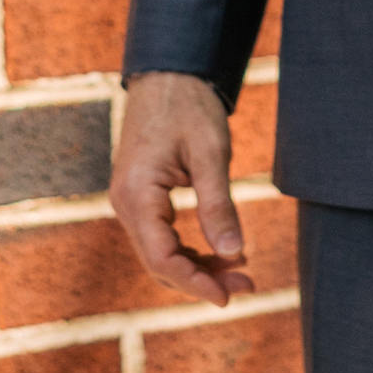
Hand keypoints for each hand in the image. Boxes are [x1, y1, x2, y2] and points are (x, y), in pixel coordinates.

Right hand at [110, 72, 254, 307]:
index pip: (162, 258)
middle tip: (248, 284)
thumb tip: (233, 253)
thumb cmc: (188, 106)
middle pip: (161, 264)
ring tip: (243, 272)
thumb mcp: (210, 154)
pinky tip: (226, 253)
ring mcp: (130, 203)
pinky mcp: (141, 201)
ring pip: (162, 256)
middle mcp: (125, 203)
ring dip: (200, 270)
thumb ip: (219, 204)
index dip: (194, 283)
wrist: (167, 74)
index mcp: (137, 193)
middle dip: (202, 281)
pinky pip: (164, 240)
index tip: (228, 297)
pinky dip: (193, 252)